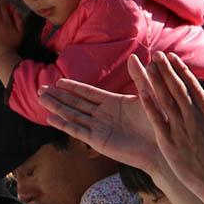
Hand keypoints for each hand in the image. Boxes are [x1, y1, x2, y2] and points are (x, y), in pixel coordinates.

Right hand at [37, 76, 162, 173]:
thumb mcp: (149, 95)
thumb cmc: (159, 121)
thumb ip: (140, 77)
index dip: (73, 87)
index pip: (88, 93)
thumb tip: (134, 57)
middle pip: (75, 103)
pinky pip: (77, 131)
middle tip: (40, 89)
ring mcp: (99, 128)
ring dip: (56, 107)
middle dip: (58, 96)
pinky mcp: (98, 141)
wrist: (163, 146)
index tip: (58, 81)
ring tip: (41, 99)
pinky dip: (63, 124)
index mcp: (113, 103)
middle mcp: (103, 115)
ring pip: (72, 115)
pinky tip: (50, 118)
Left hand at [130, 52, 203, 190]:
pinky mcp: (168, 141)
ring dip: (156, 81)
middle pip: (177, 87)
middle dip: (166, 69)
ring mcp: (180, 128)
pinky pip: (157, 119)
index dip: (179, 68)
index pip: (191, 83)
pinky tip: (141, 91)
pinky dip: (149, 105)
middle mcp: (193, 116)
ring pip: (166, 99)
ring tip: (147, 66)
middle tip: (156, 55)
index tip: (170, 56)